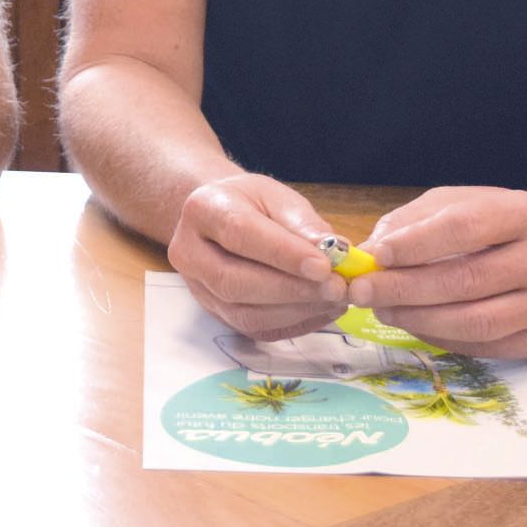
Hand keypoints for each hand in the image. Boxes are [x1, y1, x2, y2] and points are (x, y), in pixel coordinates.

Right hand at [167, 174, 346, 340]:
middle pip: (234, 281)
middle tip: (336, 288)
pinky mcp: (217, 315)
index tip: (324, 266)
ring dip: (296, 310)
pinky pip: (255, 329)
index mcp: (202, 210)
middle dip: (291, 289)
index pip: (240, 233)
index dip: (282, 254)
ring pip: (244, 314)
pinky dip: (294, 323)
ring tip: (334, 299)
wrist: (221, 220)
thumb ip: (303, 223)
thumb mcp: (276, 196)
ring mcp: (199, 289)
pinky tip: (321, 310)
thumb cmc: (251, 204)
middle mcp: (190, 252)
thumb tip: (336, 252)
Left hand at [353, 186, 526, 356]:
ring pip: (475, 321)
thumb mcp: (450, 204)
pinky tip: (413, 323)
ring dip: (418, 319)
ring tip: (382, 310)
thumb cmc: (488, 223)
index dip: (415, 244)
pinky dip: (439, 337)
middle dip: (405, 288)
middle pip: (467, 280)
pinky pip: (483, 345)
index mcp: (523, 213)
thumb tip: (367, 255)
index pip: (463, 228)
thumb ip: (409, 223)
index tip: (375, 256)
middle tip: (363, 292)